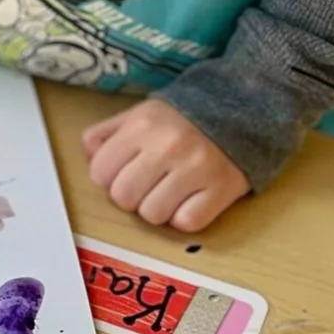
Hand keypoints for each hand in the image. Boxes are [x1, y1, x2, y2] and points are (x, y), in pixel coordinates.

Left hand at [82, 97, 248, 232]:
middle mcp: (168, 146)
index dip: (109, 178)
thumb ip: (106, 134)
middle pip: (124, 198)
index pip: (100, 174)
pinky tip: (192, 198)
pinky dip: (186, 216)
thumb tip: (89, 160)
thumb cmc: (183, 119)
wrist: (244, 109)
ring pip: (153, 215)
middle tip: (149, 184)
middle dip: (132, 196)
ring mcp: (196, 168)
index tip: (126, 172)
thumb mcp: (139, 114)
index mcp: (142, 126)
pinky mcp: (221, 189)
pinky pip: (187, 223)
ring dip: (158, 209)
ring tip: (171, 190)